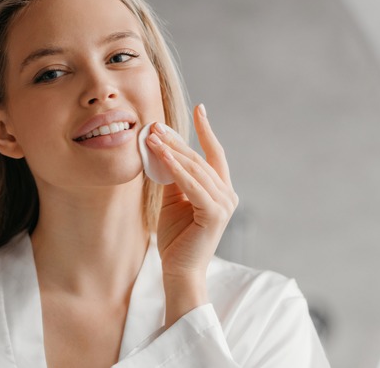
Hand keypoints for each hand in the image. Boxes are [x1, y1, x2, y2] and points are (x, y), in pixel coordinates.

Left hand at [145, 104, 238, 325]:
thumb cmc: (176, 237)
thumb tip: (160, 148)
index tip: (199, 108)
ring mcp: (223, 204)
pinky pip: (192, 184)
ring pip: (195, 168)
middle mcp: (227, 195)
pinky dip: (175, 168)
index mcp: (220, 190)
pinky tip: (161, 155)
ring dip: (172, 150)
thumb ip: (172, 176)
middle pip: (200, 158)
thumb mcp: (172, 200)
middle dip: (177, 140)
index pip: (214, 154)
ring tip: (152, 136)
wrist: (179, 270)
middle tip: (155, 125)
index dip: (206, 130)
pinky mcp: (214, 213)